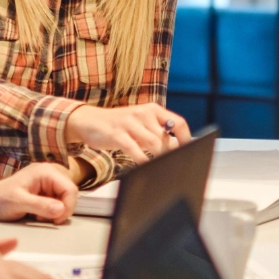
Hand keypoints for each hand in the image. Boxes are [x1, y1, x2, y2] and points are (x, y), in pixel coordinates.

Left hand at [0, 163, 78, 223]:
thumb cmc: (0, 200)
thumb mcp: (19, 203)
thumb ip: (40, 205)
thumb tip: (60, 209)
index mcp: (45, 172)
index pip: (70, 188)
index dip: (68, 206)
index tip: (56, 220)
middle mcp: (49, 174)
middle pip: (70, 194)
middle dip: (61, 209)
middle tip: (44, 218)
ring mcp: (48, 183)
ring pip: (65, 200)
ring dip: (55, 211)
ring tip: (38, 215)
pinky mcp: (45, 192)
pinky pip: (58, 203)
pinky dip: (51, 212)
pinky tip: (38, 214)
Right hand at [63, 104, 190, 162]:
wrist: (88, 120)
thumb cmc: (118, 126)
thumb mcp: (140, 125)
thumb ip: (158, 134)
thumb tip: (179, 148)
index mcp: (152, 110)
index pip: (178, 123)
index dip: (186, 139)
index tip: (189, 152)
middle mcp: (143, 113)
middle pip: (166, 137)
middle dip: (170, 154)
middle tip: (170, 165)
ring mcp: (130, 123)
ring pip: (154, 143)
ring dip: (159, 158)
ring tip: (158, 168)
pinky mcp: (117, 134)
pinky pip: (134, 149)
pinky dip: (142, 160)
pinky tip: (143, 166)